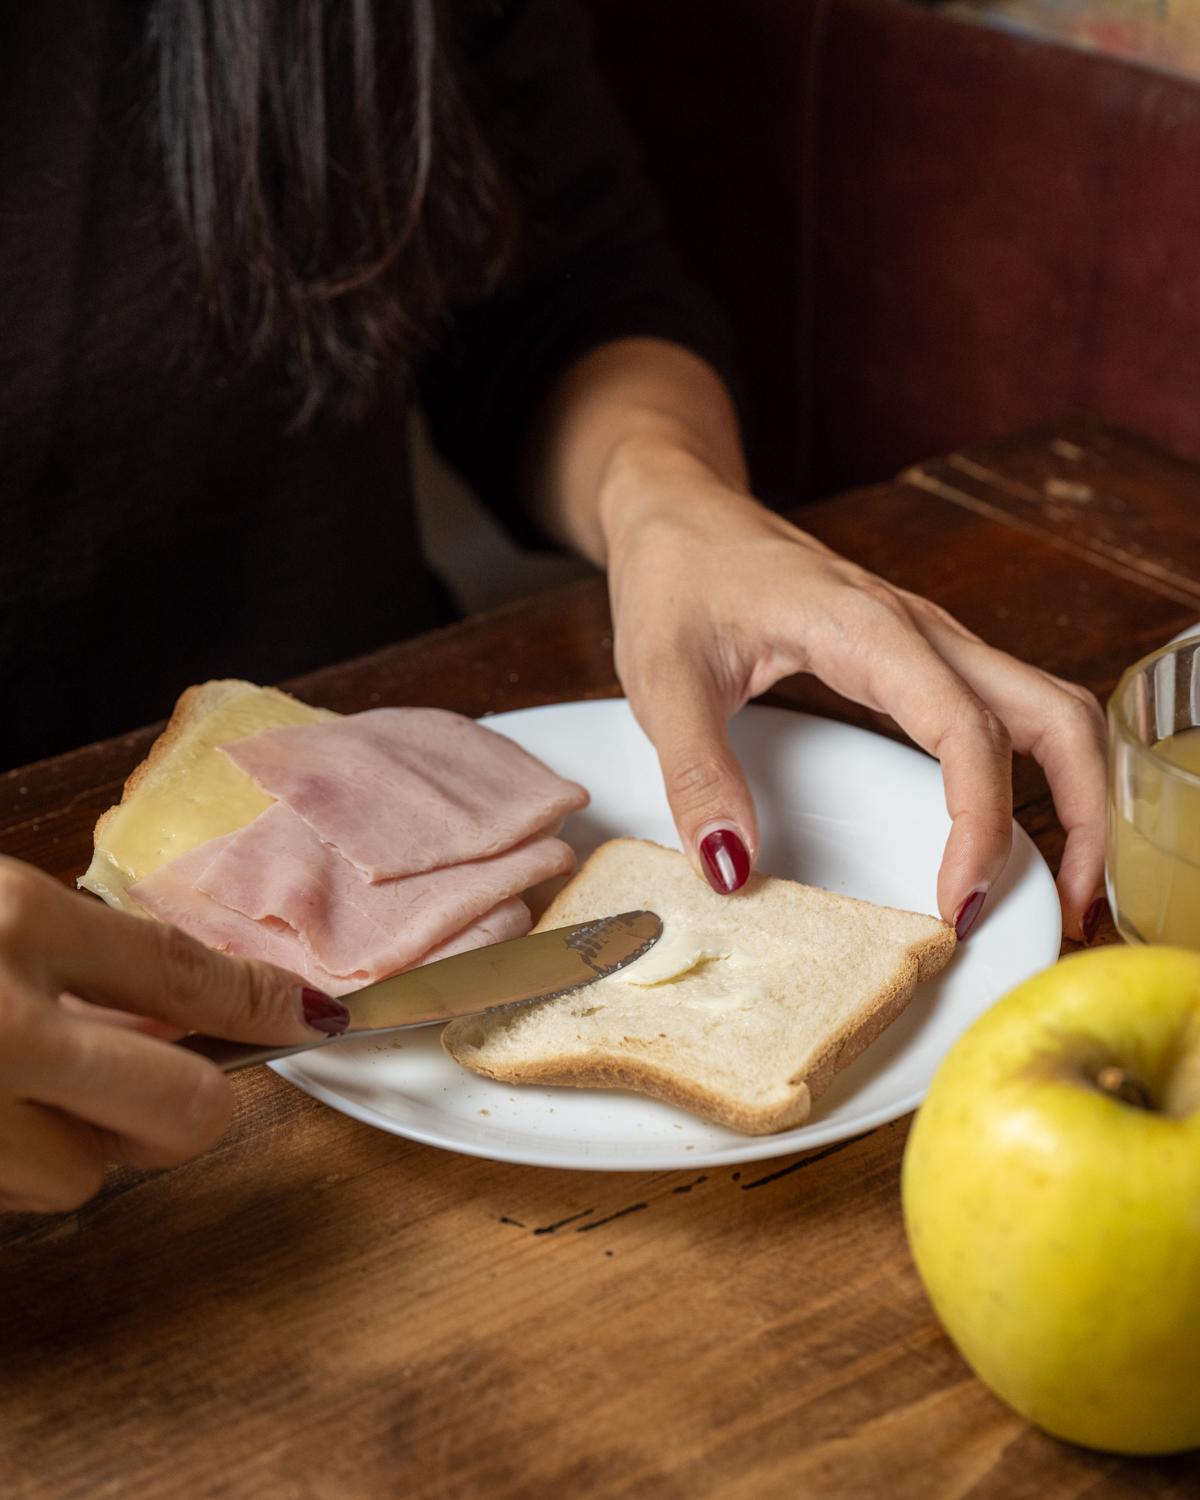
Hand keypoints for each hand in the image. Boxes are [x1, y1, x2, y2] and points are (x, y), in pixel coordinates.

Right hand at [0, 858, 348, 1213]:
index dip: (261, 1004)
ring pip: (84, 1172)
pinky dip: (11, 1164)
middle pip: (185, 1108)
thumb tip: (170, 1012)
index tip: (313, 1016)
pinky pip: (16, 1195)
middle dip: (185, 1109)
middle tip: (148, 1086)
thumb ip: (77, 952)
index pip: (185, 973)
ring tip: (13, 1092)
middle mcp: (6, 1026)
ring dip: (69, 1142)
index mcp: (18, 923)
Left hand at [602, 447, 1106, 941]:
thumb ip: (695, 774)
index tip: (957, 902)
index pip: (965, 730)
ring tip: (1060, 882)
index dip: (979, 823)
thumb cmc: (676, 576)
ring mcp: (929, 641)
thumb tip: (729, 868)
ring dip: (1075, 792)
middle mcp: (919, 631)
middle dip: (1084, 814)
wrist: (681, 509)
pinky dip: (1034, 773)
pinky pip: (1009, 710)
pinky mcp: (921, 656)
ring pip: (1049, 707)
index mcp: (865, 629)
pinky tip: (1006, 828)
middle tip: (1063, 907)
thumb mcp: (661, 678)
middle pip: (1055, 714)